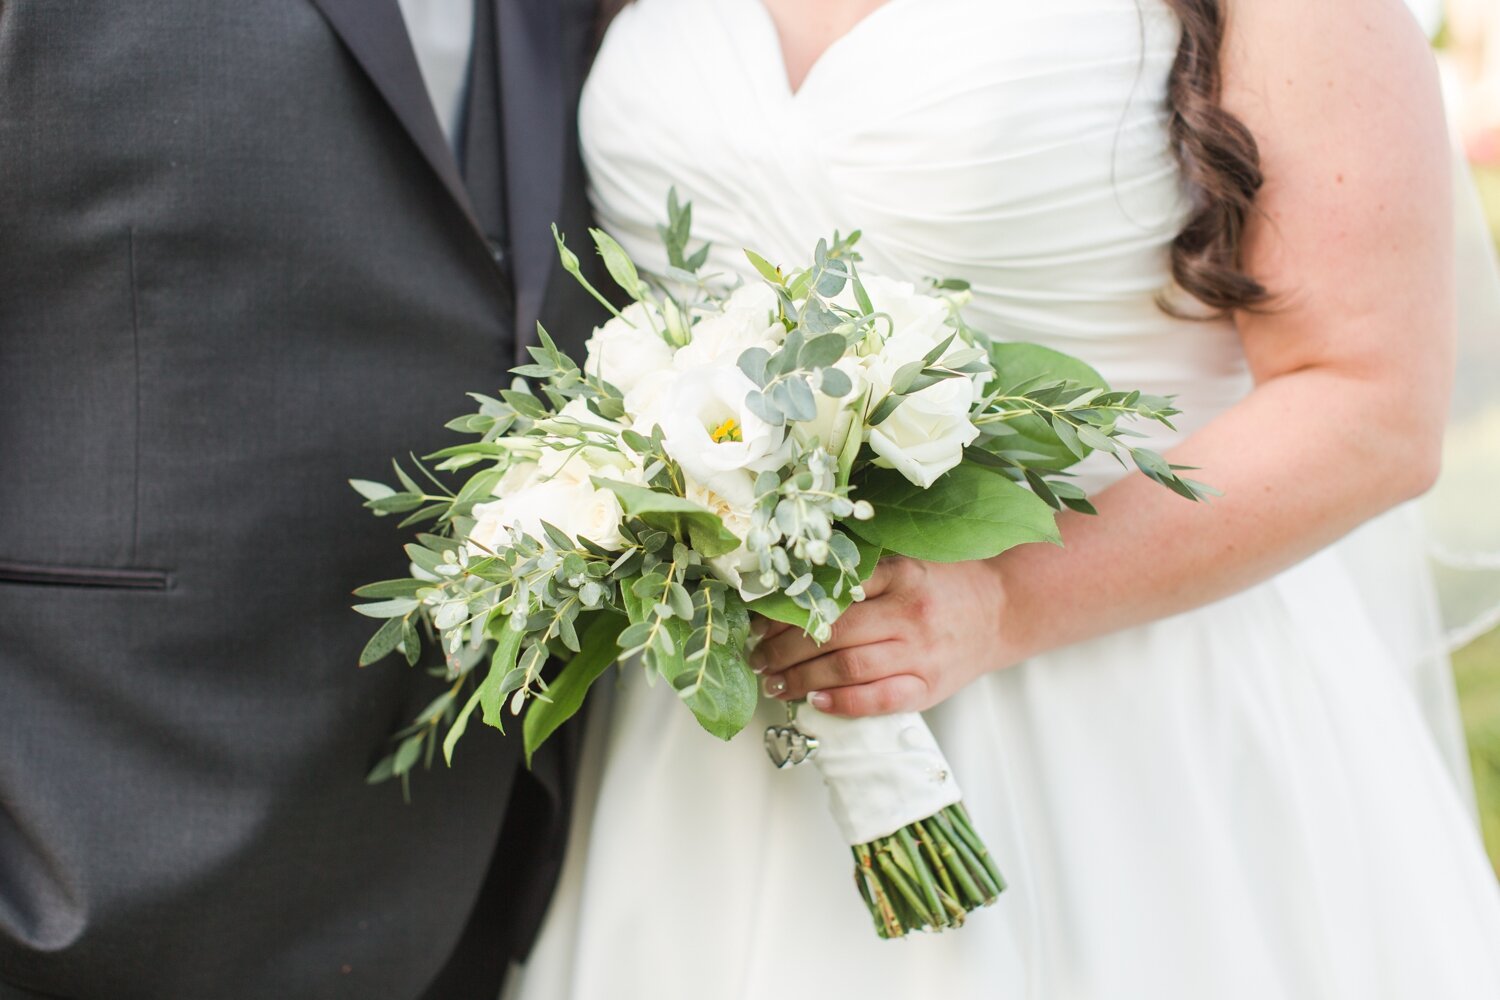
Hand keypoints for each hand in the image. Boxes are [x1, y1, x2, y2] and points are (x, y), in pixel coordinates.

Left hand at [748, 556, 1013, 717]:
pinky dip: (844, 704)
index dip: (788, 610)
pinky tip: (815, 702)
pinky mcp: (930, 687)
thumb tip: (796, 592)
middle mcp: (910, 614)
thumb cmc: (945, 585)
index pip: (832, 594)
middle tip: (757, 657)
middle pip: (834, 634)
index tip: (759, 620)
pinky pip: (881, 700)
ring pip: (850, 669)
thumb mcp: (906, 564)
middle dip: (784, 649)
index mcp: (901, 576)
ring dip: (802, 679)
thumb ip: (861, 575)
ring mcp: (921, 654)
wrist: (1003, 611)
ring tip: (774, 684)